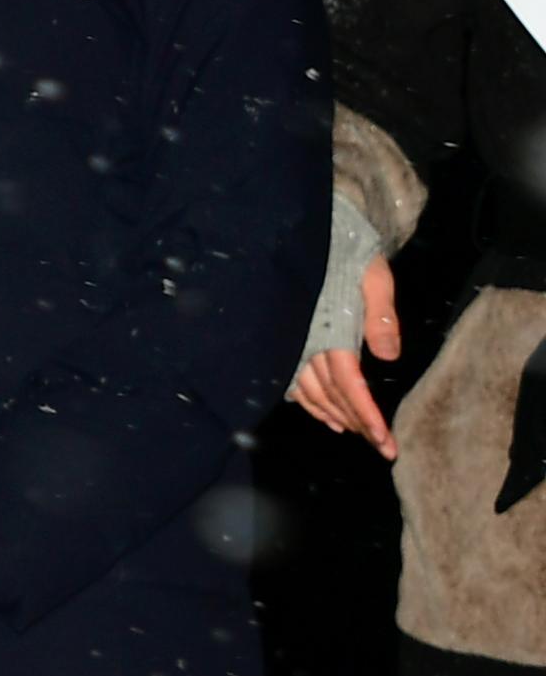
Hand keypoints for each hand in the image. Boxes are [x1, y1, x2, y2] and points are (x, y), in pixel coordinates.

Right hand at [287, 258, 402, 458]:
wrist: (304, 228)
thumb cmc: (345, 249)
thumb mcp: (373, 276)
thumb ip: (381, 315)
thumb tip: (390, 357)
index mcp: (332, 331)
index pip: (349, 385)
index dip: (367, 416)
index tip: (384, 442)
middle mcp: (307, 342)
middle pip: (332, 395)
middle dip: (357, 423)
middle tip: (382, 446)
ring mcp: (292, 341)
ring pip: (311, 392)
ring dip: (333, 415)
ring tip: (354, 431)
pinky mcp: (285, 337)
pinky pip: (293, 380)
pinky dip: (309, 402)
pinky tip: (323, 413)